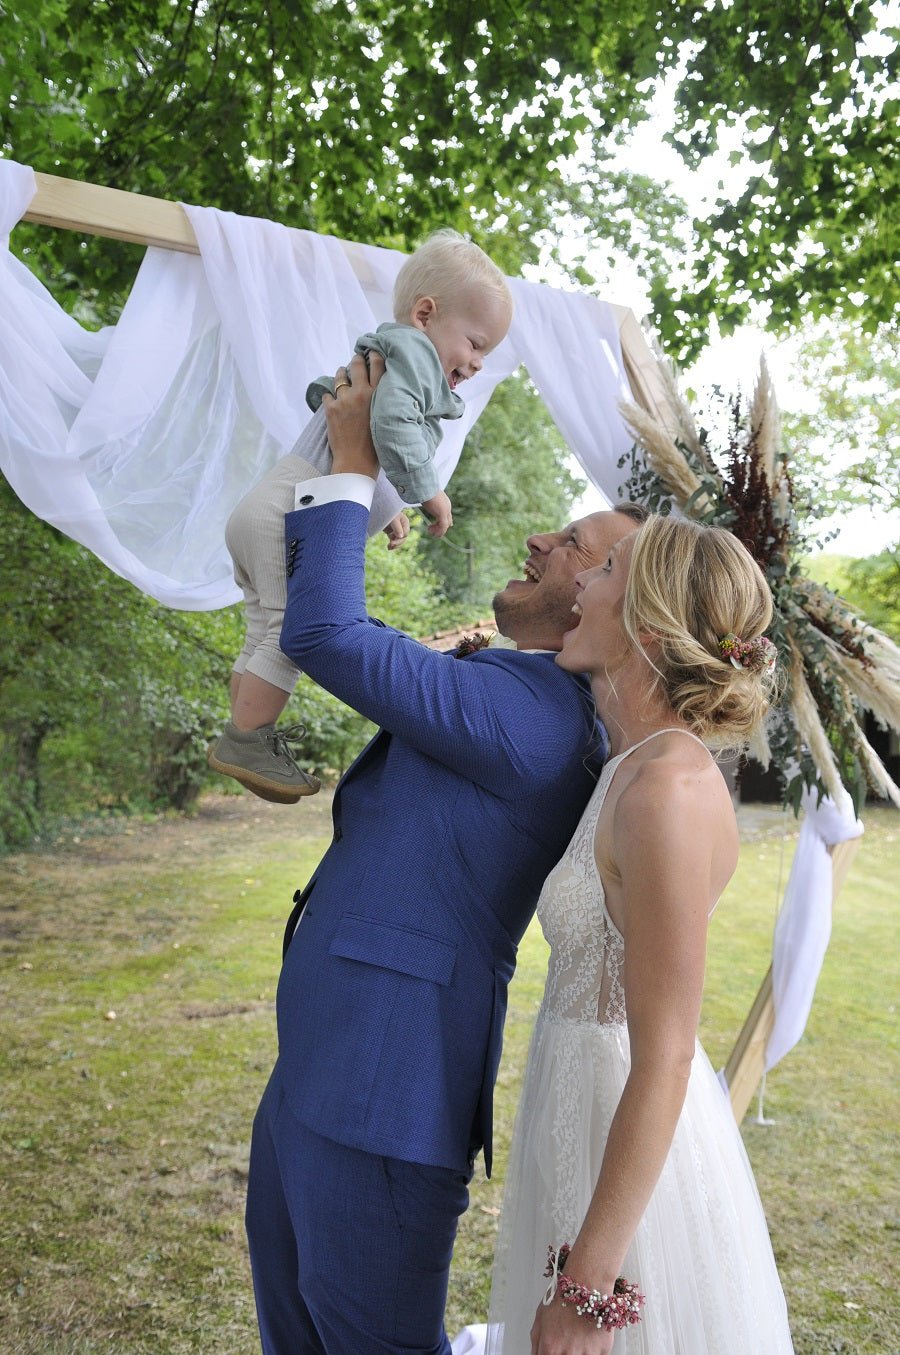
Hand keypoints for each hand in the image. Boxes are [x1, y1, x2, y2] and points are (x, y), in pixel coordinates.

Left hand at [324, 351, 383, 479]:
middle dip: (356, 360)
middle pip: (357, 365)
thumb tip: (379, 391)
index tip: (372, 351)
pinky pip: (327, 394)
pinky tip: (332, 400)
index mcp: (378, 395)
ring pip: (340, 377)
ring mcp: (344, 400)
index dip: (374, 355)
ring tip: (342, 374)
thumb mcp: (386, 418)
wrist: (356, 462)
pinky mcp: (331, 409)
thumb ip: (383, 402)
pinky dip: (330, 396)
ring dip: (341, 374)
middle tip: (356, 359)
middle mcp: (361, 393)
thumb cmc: (376, 446)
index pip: (378, 366)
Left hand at [383, 512, 410, 550]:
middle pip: (403, 538)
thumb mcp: (392, 518)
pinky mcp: (392, 533)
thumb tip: (401, 536)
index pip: (405, 533)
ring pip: (399, 541)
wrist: (377, 510)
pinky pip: (394, 541)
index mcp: (405, 522)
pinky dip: (392, 545)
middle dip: (397, 542)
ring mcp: (397, 530)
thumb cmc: (386, 512)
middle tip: (390, 544)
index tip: (391, 538)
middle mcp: (402, 526)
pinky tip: (388, 548)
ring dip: (394, 545)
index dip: (400, 537)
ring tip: (388, 547)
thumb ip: (397, 527)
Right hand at [421, 489, 452, 536]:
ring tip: (429, 531)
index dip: (444, 522)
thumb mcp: (426, 494)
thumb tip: (418, 495)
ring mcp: (446, 510)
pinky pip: (443, 527)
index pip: (447, 514)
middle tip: (430, 529)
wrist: (424, 484)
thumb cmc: (422, 488)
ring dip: (438, 531)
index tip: (437, 526)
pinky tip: (431, 532)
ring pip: (446, 525)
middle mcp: (447, 506)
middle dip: (440, 528)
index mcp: (444, 501)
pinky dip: (438, 532)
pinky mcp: (442, 513)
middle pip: (448, 521)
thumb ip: (425, 498)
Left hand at [530, 1297, 614, 1354]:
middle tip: (567, 1342)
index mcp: (550, 1349)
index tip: (554, 1352)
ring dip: (579, 1352)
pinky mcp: (603, 1351)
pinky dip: (592, 1350)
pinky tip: (589, 1336)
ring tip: (578, 1338)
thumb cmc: (563, 1299)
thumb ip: (536, 1345)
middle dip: (564, 1353)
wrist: (586, 1285)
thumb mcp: (539, 1320)